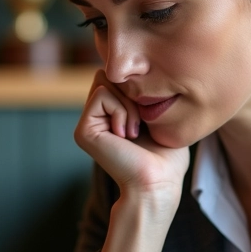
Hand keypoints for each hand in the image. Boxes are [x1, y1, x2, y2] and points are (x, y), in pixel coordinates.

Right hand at [74, 71, 189, 204]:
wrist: (159, 182)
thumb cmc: (167, 156)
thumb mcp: (158, 115)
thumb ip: (143, 92)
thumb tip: (135, 70)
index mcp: (112, 115)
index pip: (118, 77)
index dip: (137, 88)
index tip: (148, 119)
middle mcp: (96, 118)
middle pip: (108, 74)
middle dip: (131, 93)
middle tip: (140, 124)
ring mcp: (88, 124)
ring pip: (104, 81)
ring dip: (129, 105)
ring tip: (134, 132)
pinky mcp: (83, 130)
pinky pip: (101, 95)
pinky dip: (121, 111)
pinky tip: (126, 135)